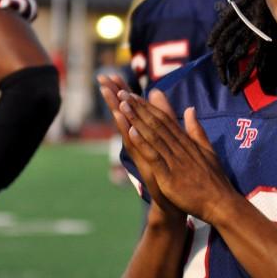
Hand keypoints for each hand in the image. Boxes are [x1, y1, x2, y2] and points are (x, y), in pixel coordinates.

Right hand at [98, 75, 183, 222]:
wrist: (174, 202)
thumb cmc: (170, 172)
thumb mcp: (168, 139)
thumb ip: (165, 116)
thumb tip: (158, 93)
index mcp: (145, 136)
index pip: (132, 109)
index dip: (122, 92)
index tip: (111, 74)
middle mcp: (140, 144)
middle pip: (125, 116)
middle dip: (114, 98)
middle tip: (102, 78)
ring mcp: (142, 156)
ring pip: (128, 131)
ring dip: (119, 114)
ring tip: (110, 96)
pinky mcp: (148, 169)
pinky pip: (139, 151)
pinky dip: (133, 139)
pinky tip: (127, 127)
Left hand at [118, 89, 240, 222]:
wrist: (221, 203)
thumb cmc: (214, 181)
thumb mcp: (207, 150)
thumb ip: (196, 130)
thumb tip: (191, 109)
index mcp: (186, 142)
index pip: (164, 120)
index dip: (148, 107)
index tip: (134, 96)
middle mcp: (179, 148)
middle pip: (156, 123)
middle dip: (139, 108)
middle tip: (123, 92)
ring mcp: (175, 161)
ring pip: (153, 136)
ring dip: (137, 120)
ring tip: (123, 105)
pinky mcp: (170, 176)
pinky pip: (154, 157)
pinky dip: (143, 144)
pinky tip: (131, 132)